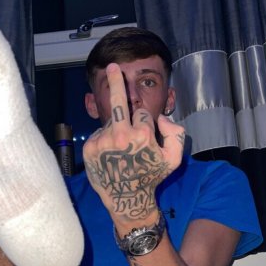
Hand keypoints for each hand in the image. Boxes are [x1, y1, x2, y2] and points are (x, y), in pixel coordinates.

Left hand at [83, 63, 185, 229]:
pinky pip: (98, 134)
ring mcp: (102, 141)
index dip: (145, 125)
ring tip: (119, 153)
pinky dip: (104, 140)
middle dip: (117, 82)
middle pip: (119, 102)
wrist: (126, 199)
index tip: (145, 138)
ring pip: (110, 124)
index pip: (142, 114)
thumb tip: (161, 118)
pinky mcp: (89, 148)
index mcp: (142, 134)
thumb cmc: (151, 178)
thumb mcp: (174, 159)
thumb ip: (177, 134)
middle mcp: (120, 134)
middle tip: (112, 66)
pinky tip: (109, 156)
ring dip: (115, 131)